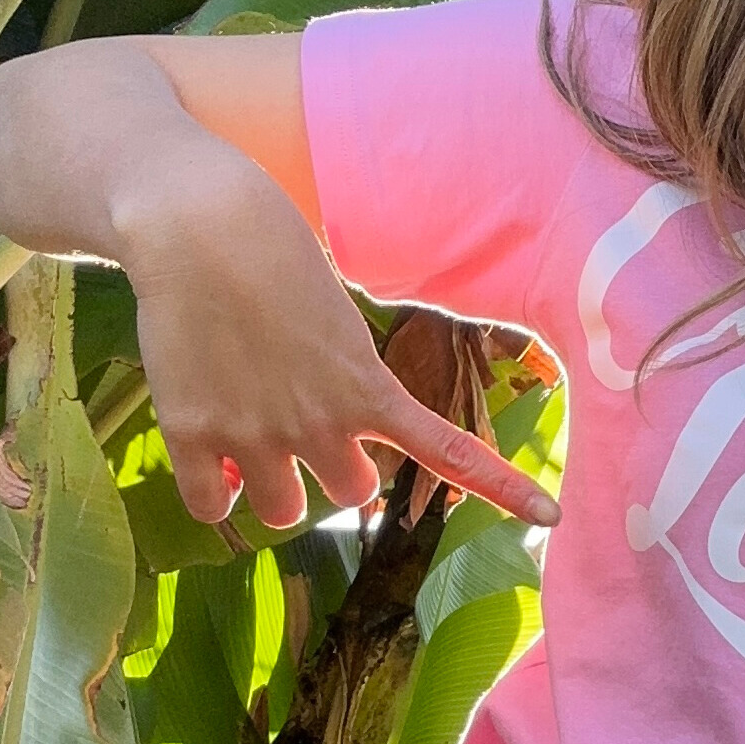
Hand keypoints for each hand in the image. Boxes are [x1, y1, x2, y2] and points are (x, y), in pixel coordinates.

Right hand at [122, 139, 558, 530]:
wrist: (204, 228)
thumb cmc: (279, 251)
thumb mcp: (338, 315)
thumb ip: (346, 374)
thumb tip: (329, 411)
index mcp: (371, 387)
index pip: (450, 449)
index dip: (503, 488)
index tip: (550, 515)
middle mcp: (323, 424)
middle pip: (352, 496)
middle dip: (337, 471)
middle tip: (309, 427)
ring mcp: (257, 436)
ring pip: (284, 513)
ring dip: (276, 486)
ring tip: (254, 432)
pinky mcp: (194, 437)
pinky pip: (214, 506)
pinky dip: (216, 490)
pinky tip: (214, 452)